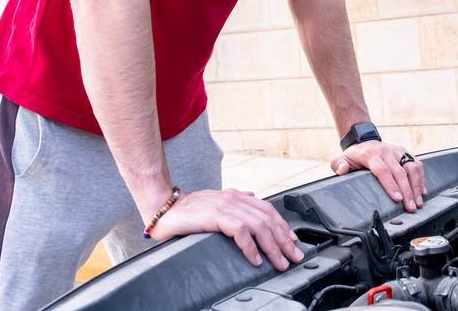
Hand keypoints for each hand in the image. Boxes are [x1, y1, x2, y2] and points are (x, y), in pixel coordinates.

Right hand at [148, 188, 303, 270]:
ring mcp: (226, 205)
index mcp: (237, 196)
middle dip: (284, 240)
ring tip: (279, 262)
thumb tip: (252, 197)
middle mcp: (235, 198)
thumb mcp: (216, 203)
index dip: (283, 226)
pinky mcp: (216, 215)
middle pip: (268, 218)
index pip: (268, 210)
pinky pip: (241, 231)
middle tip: (293, 257)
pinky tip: (255, 259)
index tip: (293, 242)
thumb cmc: (188, 210)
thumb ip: (235, 203)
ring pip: (259, 225)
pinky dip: (251, 247)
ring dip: (272, 246)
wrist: (164, 208)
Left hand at [331, 141, 427, 211]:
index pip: (383, 170)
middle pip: (400, 172)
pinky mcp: (405, 152)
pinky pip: (417, 164)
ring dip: (417, 186)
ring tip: (418, 202)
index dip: (391, 185)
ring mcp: (397, 151)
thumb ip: (339, 165)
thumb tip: (343, 169)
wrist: (364, 140)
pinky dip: (422, 178)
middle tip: (411, 207)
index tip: (397, 199)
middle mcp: (386, 151)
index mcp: (371, 154)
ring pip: (412, 167)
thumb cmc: (355, 155)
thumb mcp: (343, 158)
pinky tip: (422, 191)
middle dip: (407, 191)